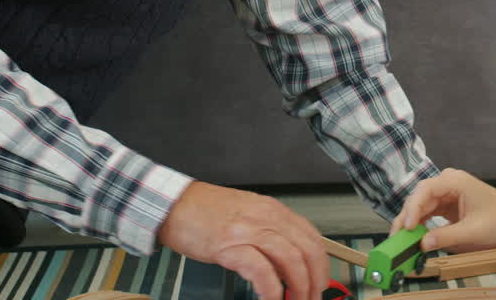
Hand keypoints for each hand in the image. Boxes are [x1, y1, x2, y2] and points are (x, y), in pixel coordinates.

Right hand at [157, 181, 328, 299]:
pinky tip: (271, 299)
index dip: (321, 264)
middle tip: (311, 297)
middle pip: (307, 250)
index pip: (312, 237)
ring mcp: (248, 231)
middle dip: (315, 279)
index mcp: (273, 210)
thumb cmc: (206, 212)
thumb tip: (289, 263)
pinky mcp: (230, 246)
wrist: (174, 205)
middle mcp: (266, 217)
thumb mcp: (248, 215)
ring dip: (298, 287)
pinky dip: (271, 289)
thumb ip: (270, 233)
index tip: (320, 281)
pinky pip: (261, 270)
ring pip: (291, 259)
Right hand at [391, 168, 495, 250]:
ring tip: (400, 240)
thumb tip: (423, 244)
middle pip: (418, 197)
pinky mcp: (445, 203)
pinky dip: (419, 224)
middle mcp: (447, 183)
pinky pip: (427, 212)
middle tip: (396, 237)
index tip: (406, 227)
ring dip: (410, 222)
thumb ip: (447, 236)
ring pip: (420, 205)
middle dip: (406, 217)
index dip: (413, 208)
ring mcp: (445, 192)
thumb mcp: (473, 230)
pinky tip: (412, 236)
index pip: (425, 191)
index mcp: (454, 181)